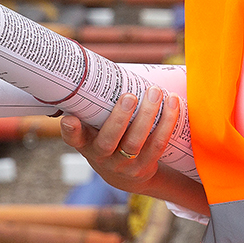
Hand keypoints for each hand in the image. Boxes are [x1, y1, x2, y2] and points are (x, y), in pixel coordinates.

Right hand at [60, 89, 182, 193]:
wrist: (124, 175)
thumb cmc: (107, 138)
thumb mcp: (94, 128)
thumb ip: (94, 106)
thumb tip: (102, 67)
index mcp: (86, 143)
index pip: (74, 139)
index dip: (71, 131)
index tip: (71, 120)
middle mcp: (102, 157)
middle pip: (109, 140)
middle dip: (120, 118)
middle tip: (130, 96)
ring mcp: (124, 164)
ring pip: (136, 142)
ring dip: (148, 115)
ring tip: (155, 92)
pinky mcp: (145, 166)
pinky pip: (158, 144)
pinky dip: (167, 123)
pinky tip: (172, 103)